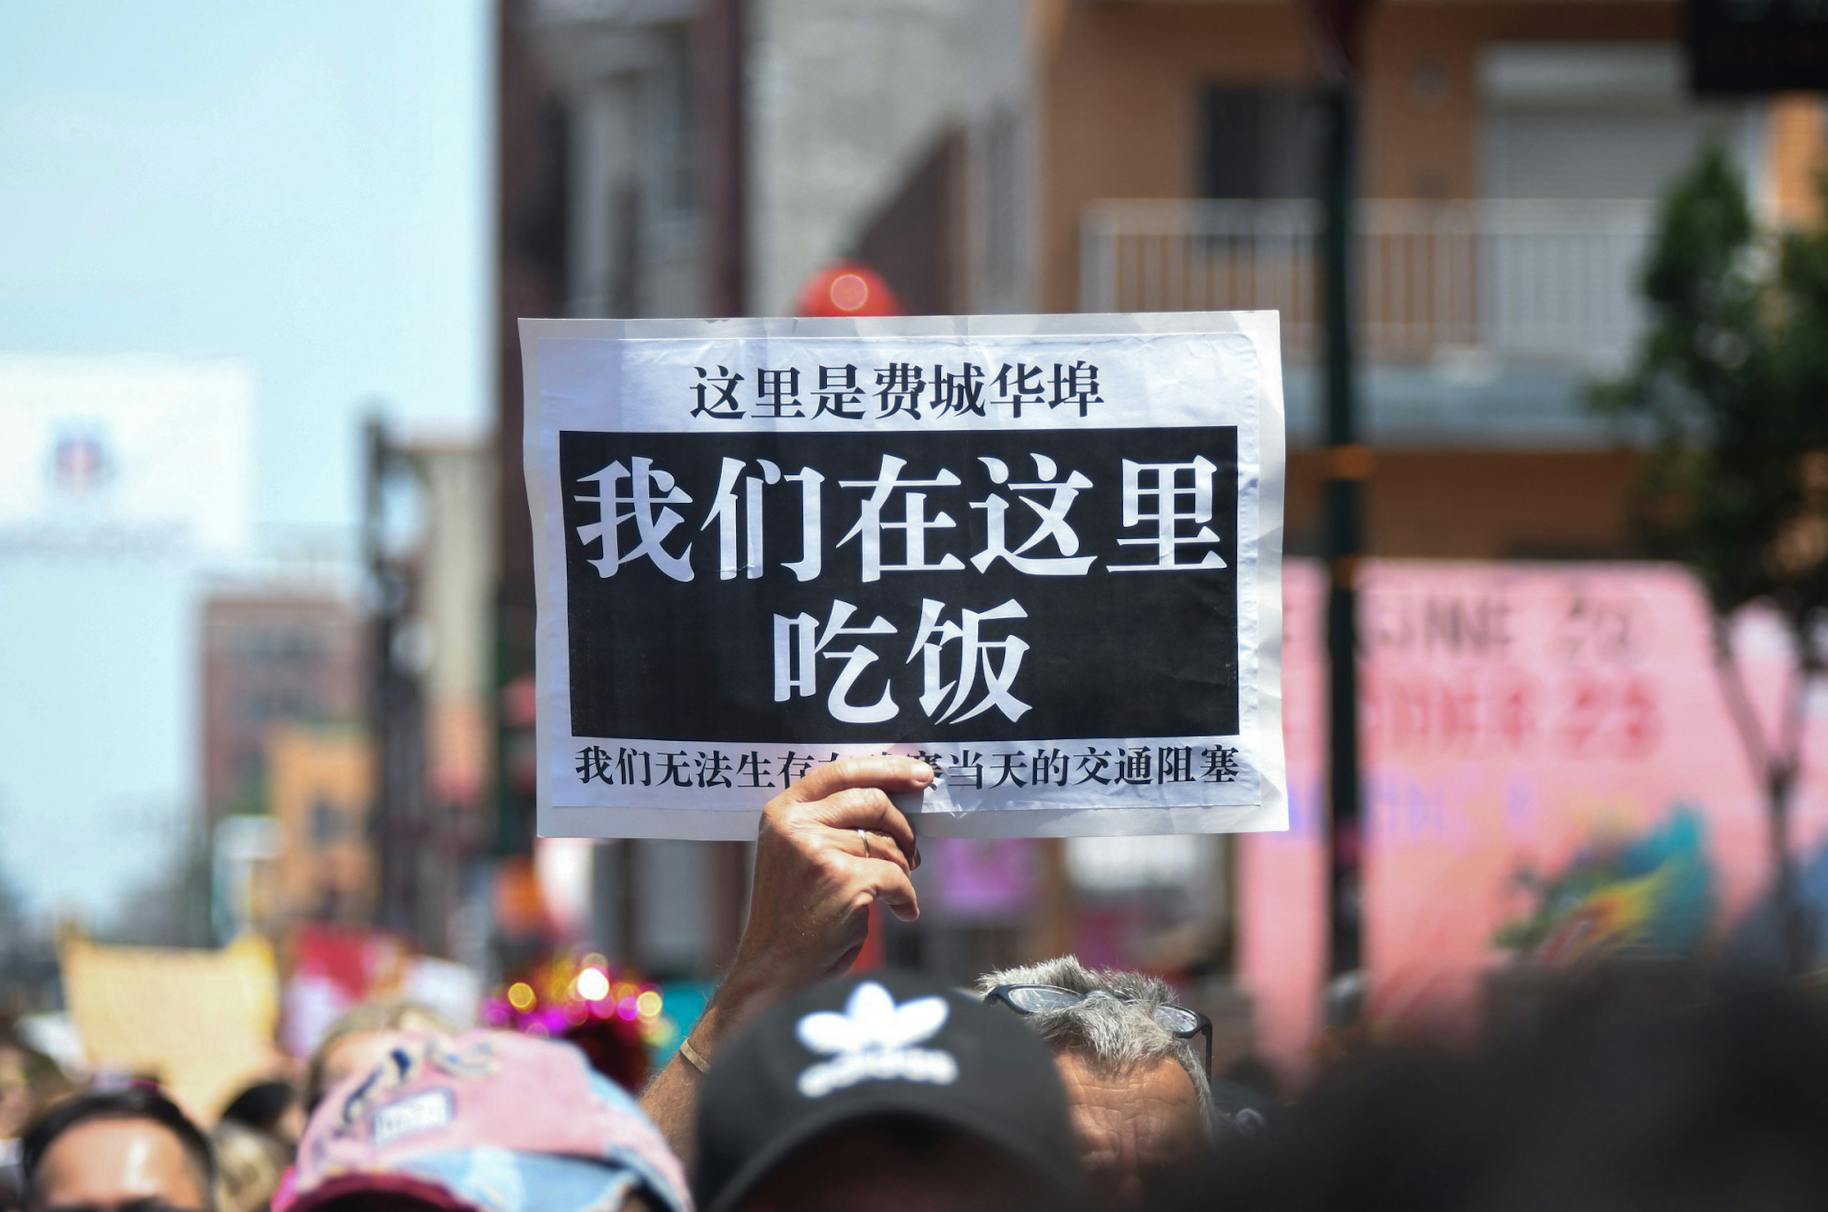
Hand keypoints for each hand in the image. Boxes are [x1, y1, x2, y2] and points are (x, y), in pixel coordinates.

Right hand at [726, 755, 931, 998]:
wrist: (772, 967)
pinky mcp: (843, 880)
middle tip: (912, 852)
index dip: (887, 768)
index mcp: (783, 811)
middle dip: (903, 827)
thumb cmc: (794, 912)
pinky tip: (902, 912)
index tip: (921, 773)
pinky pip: (897, 878)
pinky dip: (906, 897)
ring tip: (893, 891)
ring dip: (901, 870)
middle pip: (873, 801)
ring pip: (888, 844)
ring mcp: (817, 851)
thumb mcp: (797, 852)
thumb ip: (831, 821)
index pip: (842, 770)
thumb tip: (895, 798)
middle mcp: (796, 825)